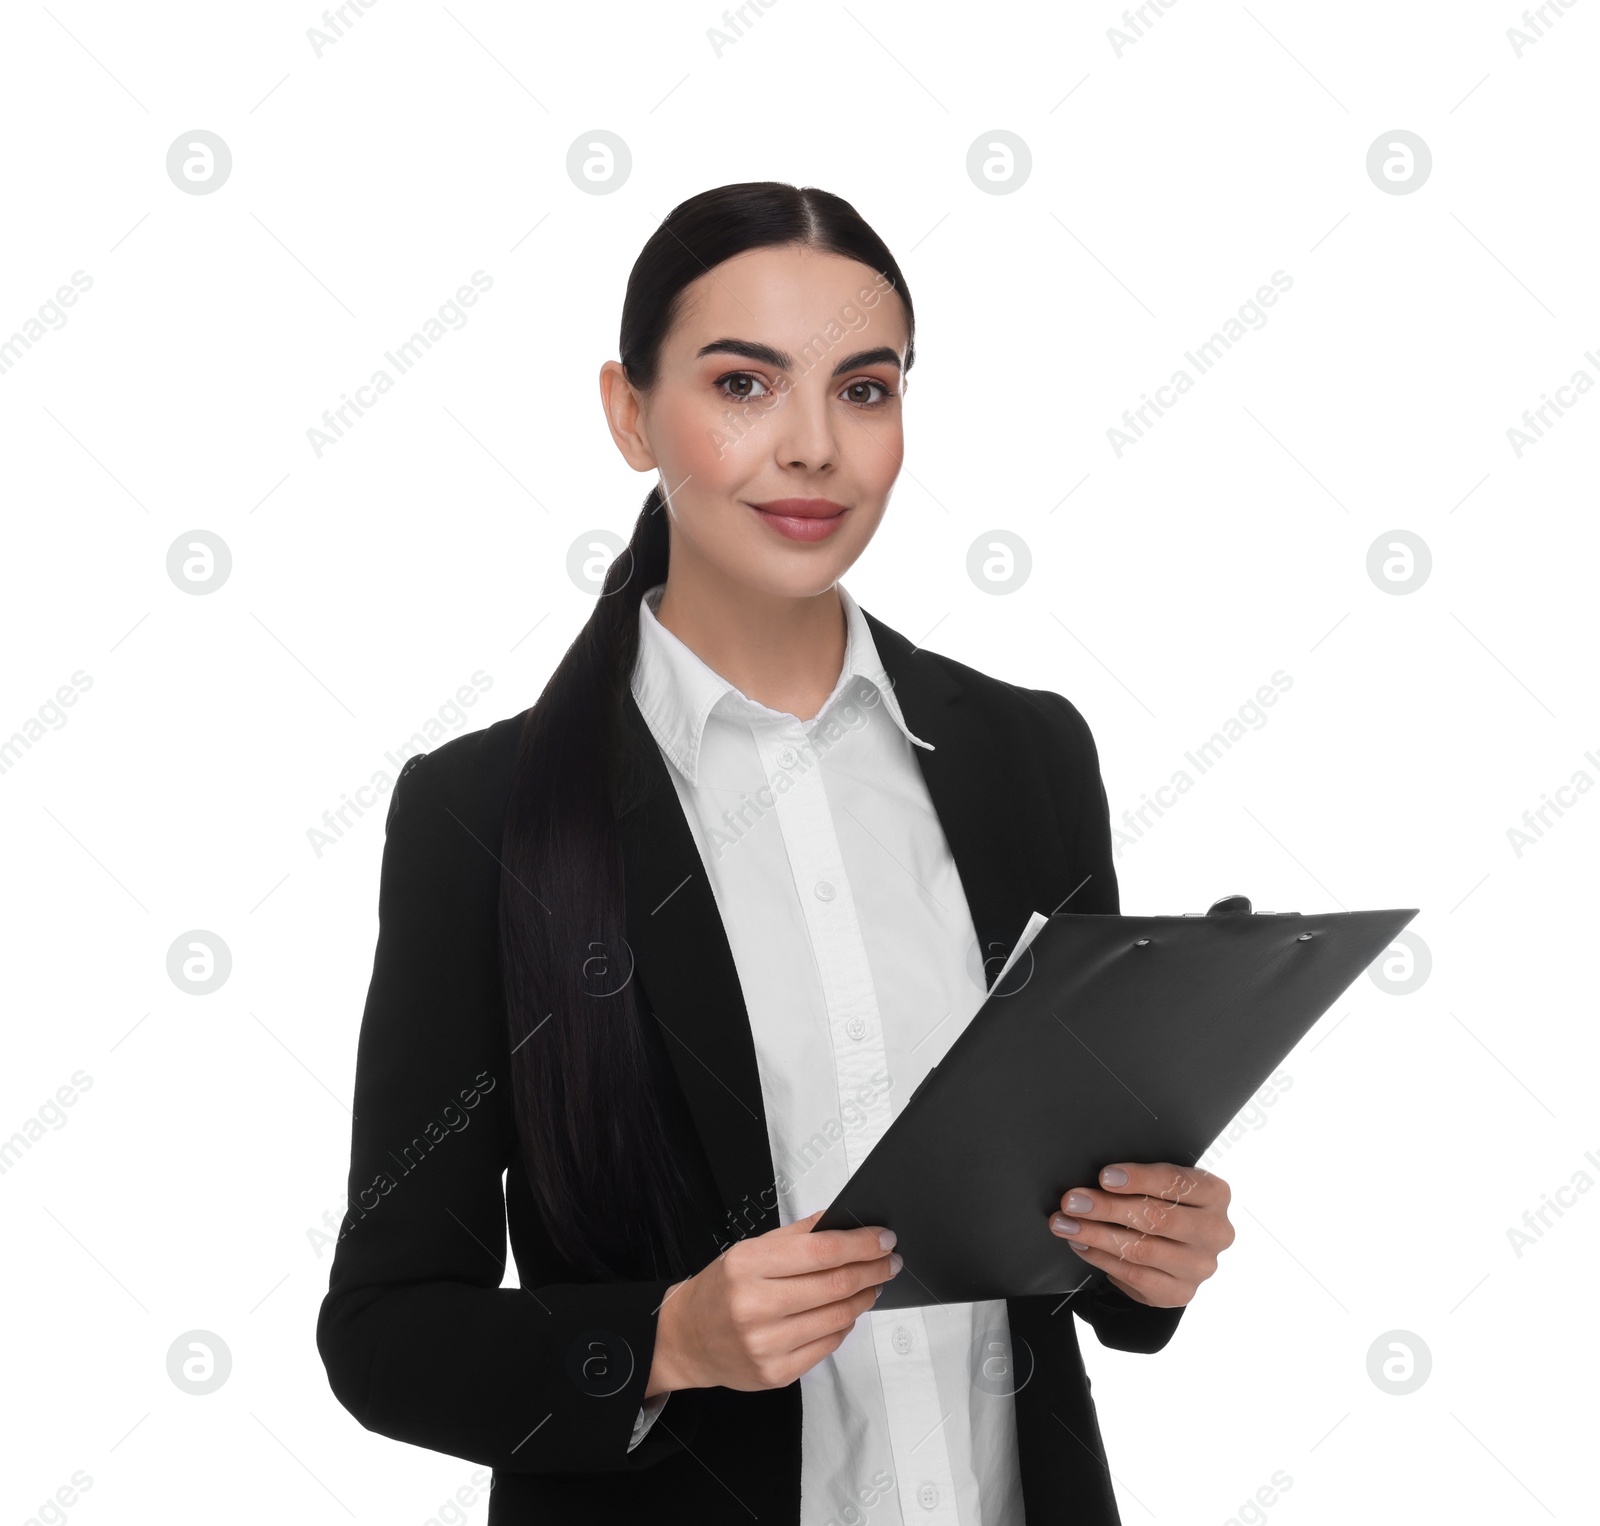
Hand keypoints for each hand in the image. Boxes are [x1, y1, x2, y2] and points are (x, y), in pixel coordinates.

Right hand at [646, 1210, 900, 1396]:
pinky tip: (847, 1311)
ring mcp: (765, 1345)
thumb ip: (797, 1236)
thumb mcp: (750, 1249)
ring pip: (837, 1318)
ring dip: (864, 1298)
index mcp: (747, 1265)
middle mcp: (754, 1306)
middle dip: (872, 1270)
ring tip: (873, 1285)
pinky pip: (827, 1346)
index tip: (884, 1239)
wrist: (686, 1339)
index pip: (820, 1251)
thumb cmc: (722, 1288)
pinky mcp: (775, 1373)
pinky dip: (844, 1325)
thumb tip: (845, 1223)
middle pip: (834, 1285)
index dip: (860, 1244)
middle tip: (891, 1261)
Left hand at [1048, 1162, 1233, 1306]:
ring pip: (1141, 1250)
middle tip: (1071, 1202)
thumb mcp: (1162, 1184)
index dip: (1138, 1179)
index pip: (1176, 1182)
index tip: (1104, 1177)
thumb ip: (1141, 1179)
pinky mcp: (1180, 1292)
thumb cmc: (1164, 1202)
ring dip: (1095, 1235)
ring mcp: (1200, 1266)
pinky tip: (1080, 1245)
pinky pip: (1134, 1275)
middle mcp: (1215, 1231)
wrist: (1175, 1247)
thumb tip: (1098, 1180)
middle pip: (1157, 1218)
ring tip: (1065, 1224)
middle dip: (1107, 1208)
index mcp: (1215, 1194)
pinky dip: (1101, 1257)